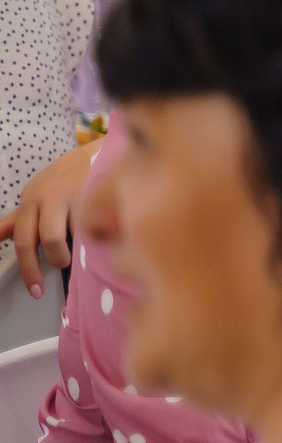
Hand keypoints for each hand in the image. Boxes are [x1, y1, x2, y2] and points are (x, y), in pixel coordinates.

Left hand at [0, 142, 97, 295]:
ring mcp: (75, 194)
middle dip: (54, 261)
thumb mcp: (36, 196)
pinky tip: (103, 236)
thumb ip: (17, 221)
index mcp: (31, 200)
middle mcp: (50, 196)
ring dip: (75, 251)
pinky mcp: (99, 194)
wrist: (98, 152)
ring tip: (79, 252)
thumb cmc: (64, 179)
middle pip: (47, 239)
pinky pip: (96, 226)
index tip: (35, 291)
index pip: (24, 240)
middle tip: (59, 269)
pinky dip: (99, 237)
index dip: (29, 269)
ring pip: (73, 235)